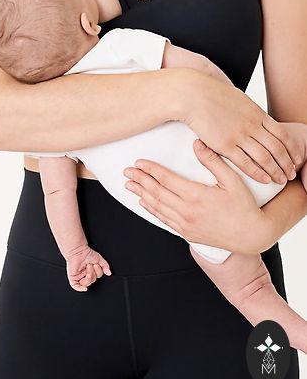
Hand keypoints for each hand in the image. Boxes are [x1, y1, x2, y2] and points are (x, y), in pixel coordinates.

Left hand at [65, 245, 111, 291]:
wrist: (78, 250)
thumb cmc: (86, 253)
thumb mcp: (99, 259)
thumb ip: (105, 266)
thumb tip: (109, 273)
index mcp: (91, 271)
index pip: (96, 277)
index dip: (98, 272)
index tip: (96, 264)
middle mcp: (85, 274)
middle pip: (92, 281)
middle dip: (92, 273)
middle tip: (90, 265)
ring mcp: (79, 276)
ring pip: (85, 284)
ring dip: (88, 277)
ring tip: (87, 268)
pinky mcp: (73, 277)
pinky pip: (75, 286)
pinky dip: (80, 288)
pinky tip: (84, 288)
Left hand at [123, 140, 274, 253]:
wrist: (252, 236)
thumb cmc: (244, 206)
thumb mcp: (233, 180)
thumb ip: (213, 161)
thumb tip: (197, 143)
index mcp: (196, 196)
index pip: (166, 180)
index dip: (150, 170)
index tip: (139, 162)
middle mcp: (187, 211)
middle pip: (157, 193)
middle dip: (140, 181)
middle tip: (127, 171)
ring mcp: (186, 224)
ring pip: (157, 207)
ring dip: (141, 194)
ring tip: (129, 185)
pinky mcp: (188, 233)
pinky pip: (164, 220)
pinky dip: (152, 210)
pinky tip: (144, 202)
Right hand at [181, 69, 300, 184]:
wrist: (193, 95)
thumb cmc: (212, 94)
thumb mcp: (239, 99)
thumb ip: (250, 111)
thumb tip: (256, 116)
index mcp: (257, 113)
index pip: (282, 134)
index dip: (292, 149)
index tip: (296, 159)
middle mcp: (252, 125)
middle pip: (277, 148)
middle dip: (287, 163)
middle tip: (291, 174)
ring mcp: (239, 135)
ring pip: (265, 157)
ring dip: (276, 170)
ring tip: (281, 180)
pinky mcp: (225, 144)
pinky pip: (246, 163)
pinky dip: (258, 173)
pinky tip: (265, 180)